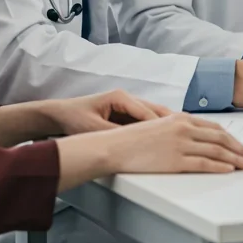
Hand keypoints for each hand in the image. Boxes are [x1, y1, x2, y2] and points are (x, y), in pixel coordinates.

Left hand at [43, 90, 172, 135]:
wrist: (58, 115)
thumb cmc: (73, 118)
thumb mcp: (93, 129)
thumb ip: (113, 135)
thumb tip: (132, 144)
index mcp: (120, 97)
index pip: (147, 112)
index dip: (160, 127)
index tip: (171, 138)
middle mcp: (126, 98)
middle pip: (155, 110)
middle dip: (170, 124)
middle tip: (184, 136)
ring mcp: (127, 105)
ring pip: (153, 115)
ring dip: (165, 126)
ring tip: (180, 137)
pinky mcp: (124, 114)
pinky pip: (145, 121)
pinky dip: (155, 129)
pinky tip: (164, 140)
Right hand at [99, 114, 242, 173]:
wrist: (114, 146)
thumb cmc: (132, 139)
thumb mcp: (158, 126)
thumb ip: (178, 129)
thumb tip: (195, 138)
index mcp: (180, 119)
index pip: (215, 128)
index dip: (232, 138)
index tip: (242, 146)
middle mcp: (183, 128)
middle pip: (221, 138)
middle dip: (240, 149)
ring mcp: (180, 144)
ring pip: (217, 151)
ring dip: (236, 159)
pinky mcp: (175, 160)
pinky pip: (204, 163)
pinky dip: (219, 166)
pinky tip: (229, 169)